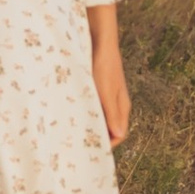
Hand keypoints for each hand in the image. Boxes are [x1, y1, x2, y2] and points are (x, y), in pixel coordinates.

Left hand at [88, 3, 130, 147]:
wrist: (100, 41)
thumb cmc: (104, 67)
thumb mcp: (106, 92)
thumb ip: (111, 113)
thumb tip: (119, 135)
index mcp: (122, 107)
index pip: (119, 134)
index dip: (108, 145)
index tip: (92, 151)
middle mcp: (116, 104)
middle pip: (110, 128)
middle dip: (98, 137)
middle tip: (80, 145)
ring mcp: (107, 96)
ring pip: (101, 118)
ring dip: (91, 125)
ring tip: (74, 132)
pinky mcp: (98, 89)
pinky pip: (94, 107)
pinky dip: (86, 113)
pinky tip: (73, 114)